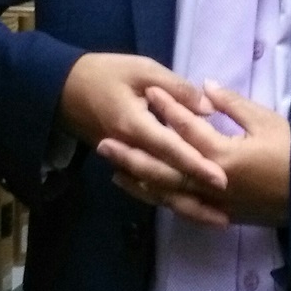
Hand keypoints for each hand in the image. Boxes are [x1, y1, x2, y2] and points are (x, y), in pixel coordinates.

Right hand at [59, 53, 227, 203]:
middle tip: (226, 215)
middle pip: (165, 181)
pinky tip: (188, 208)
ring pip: (157, 191)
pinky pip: (146, 188)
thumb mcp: (143, 70)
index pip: (170, 150)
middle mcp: (130, 150)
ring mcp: (124, 162)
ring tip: (215, 220)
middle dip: (196, 198)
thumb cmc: (107, 73)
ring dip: (185, 207)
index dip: (196, 165)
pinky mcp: (123, 165)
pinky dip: (167, 200)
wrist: (65, 89)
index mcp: (134, 125)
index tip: (222, 179)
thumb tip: (208, 109)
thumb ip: (176, 88)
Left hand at [99, 80, 290, 228]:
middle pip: (162, 168)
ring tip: (113, 168)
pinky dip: (159, 199)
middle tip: (103, 141)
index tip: (148, 91)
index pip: (186, 129)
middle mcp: (210, 183)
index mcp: (223, 155)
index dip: (166, 107)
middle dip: (131, 154)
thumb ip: (231, 104)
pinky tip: (145, 190)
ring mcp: (212, 203)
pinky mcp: (218, 215)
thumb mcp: (266, 121)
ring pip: (166, 193)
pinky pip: (181, 208)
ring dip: (138, 180)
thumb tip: (204, 86)